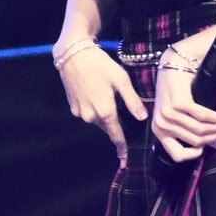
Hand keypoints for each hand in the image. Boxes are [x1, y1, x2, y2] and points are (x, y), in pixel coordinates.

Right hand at [57, 45, 147, 167]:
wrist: (73, 55)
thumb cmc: (101, 65)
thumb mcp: (121, 80)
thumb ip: (132, 101)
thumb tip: (143, 118)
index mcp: (106, 112)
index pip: (116, 136)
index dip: (121, 147)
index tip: (124, 160)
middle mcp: (91, 116)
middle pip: (107, 127)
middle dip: (115, 126)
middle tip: (122, 116)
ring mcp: (80, 112)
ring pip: (97, 120)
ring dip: (104, 115)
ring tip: (108, 98)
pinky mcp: (72, 106)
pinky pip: (87, 113)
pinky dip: (94, 108)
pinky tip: (96, 94)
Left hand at [151, 60, 215, 162]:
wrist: (173, 65)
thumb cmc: (177, 91)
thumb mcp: (179, 114)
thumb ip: (192, 130)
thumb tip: (214, 145)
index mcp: (158, 131)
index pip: (177, 155)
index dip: (195, 154)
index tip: (207, 147)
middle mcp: (161, 125)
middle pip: (195, 141)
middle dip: (214, 138)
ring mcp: (169, 114)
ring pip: (200, 130)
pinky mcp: (179, 103)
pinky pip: (202, 116)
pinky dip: (215, 117)